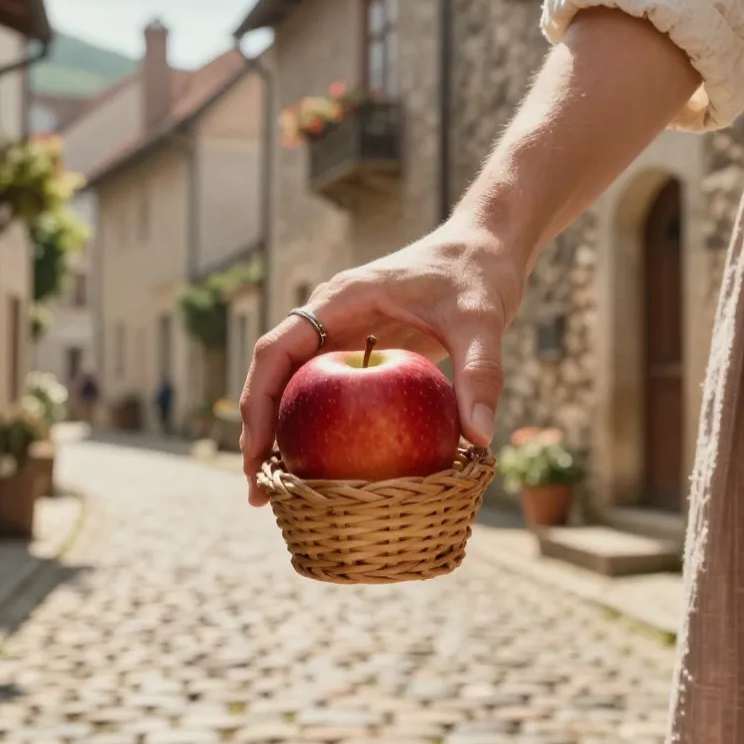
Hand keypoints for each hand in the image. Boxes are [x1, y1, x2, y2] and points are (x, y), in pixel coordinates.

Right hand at [240, 220, 525, 505]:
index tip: (257, 452)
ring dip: (283, 438)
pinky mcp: (361, 354)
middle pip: (274, 377)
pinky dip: (319, 432)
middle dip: (260, 433)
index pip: (277, 350)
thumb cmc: (478, 275)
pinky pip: (327, 396)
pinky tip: (328, 474)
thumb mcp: (483, 321)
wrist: (486, 248)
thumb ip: (482, 373)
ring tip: (279, 495)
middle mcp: (331, 318)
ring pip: (295, 390)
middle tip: (259, 493)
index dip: (257, 401)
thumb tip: (480, 437)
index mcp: (340, 301)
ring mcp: (343, 336)